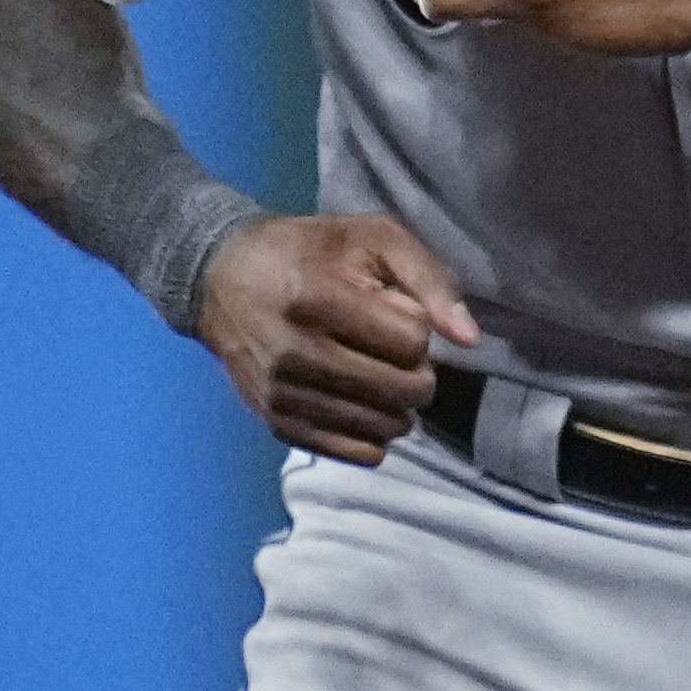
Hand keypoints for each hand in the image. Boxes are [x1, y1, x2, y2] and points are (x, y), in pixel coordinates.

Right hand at [195, 213, 481, 464]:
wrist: (221, 278)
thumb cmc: (307, 251)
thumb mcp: (372, 236)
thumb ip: (429, 278)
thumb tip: (469, 339)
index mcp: (319, 298)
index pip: (412, 342)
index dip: (414, 327)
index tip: (391, 312)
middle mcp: (297, 352)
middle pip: (404, 390)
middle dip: (417, 371)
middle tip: (395, 350)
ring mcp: (284, 394)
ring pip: (385, 428)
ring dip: (398, 405)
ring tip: (378, 375)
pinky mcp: (277, 423)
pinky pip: (356, 454)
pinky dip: (373, 434)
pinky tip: (362, 403)